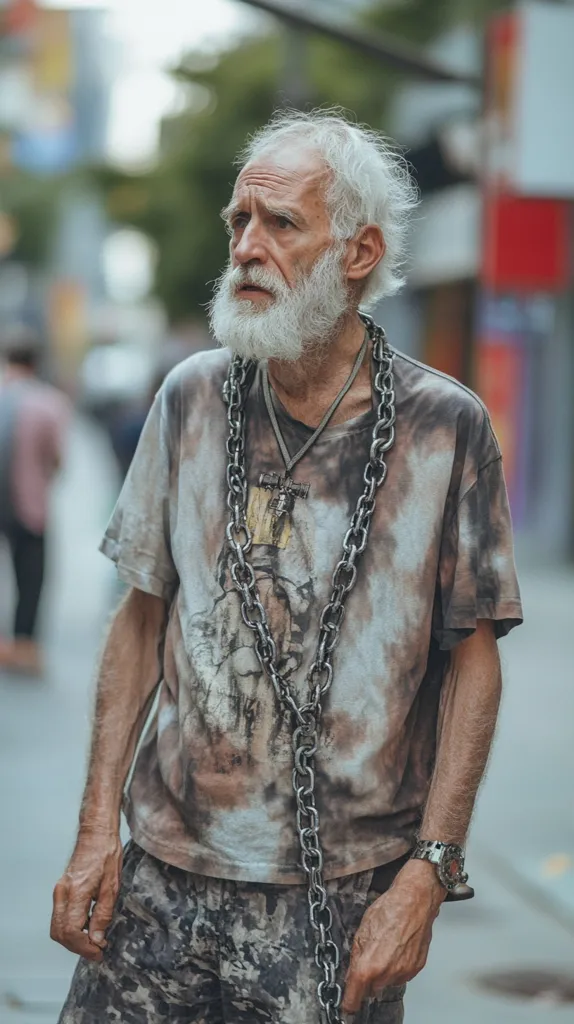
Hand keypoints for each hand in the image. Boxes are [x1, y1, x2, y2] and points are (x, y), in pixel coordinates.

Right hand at [50, 828, 122, 961]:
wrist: (96, 833)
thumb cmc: (106, 854)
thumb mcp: (112, 886)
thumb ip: (103, 914)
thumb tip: (97, 939)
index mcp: (76, 892)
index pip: (71, 931)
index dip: (84, 947)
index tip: (99, 951)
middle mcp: (62, 893)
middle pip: (59, 933)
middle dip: (77, 947)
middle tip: (97, 951)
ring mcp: (59, 891)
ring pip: (57, 926)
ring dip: (73, 939)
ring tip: (94, 941)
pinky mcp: (61, 889)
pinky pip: (60, 916)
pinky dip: (71, 927)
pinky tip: (88, 926)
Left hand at [342, 859, 445, 1013]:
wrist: (415, 901)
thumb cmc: (390, 909)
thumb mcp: (362, 931)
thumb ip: (355, 957)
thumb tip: (351, 974)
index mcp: (369, 965)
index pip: (354, 997)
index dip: (349, 1002)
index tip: (346, 1006)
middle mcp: (386, 973)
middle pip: (371, 989)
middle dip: (367, 979)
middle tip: (370, 957)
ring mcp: (403, 972)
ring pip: (387, 982)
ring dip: (383, 972)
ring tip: (386, 947)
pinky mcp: (415, 969)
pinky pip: (401, 975)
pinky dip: (397, 967)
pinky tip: (397, 947)